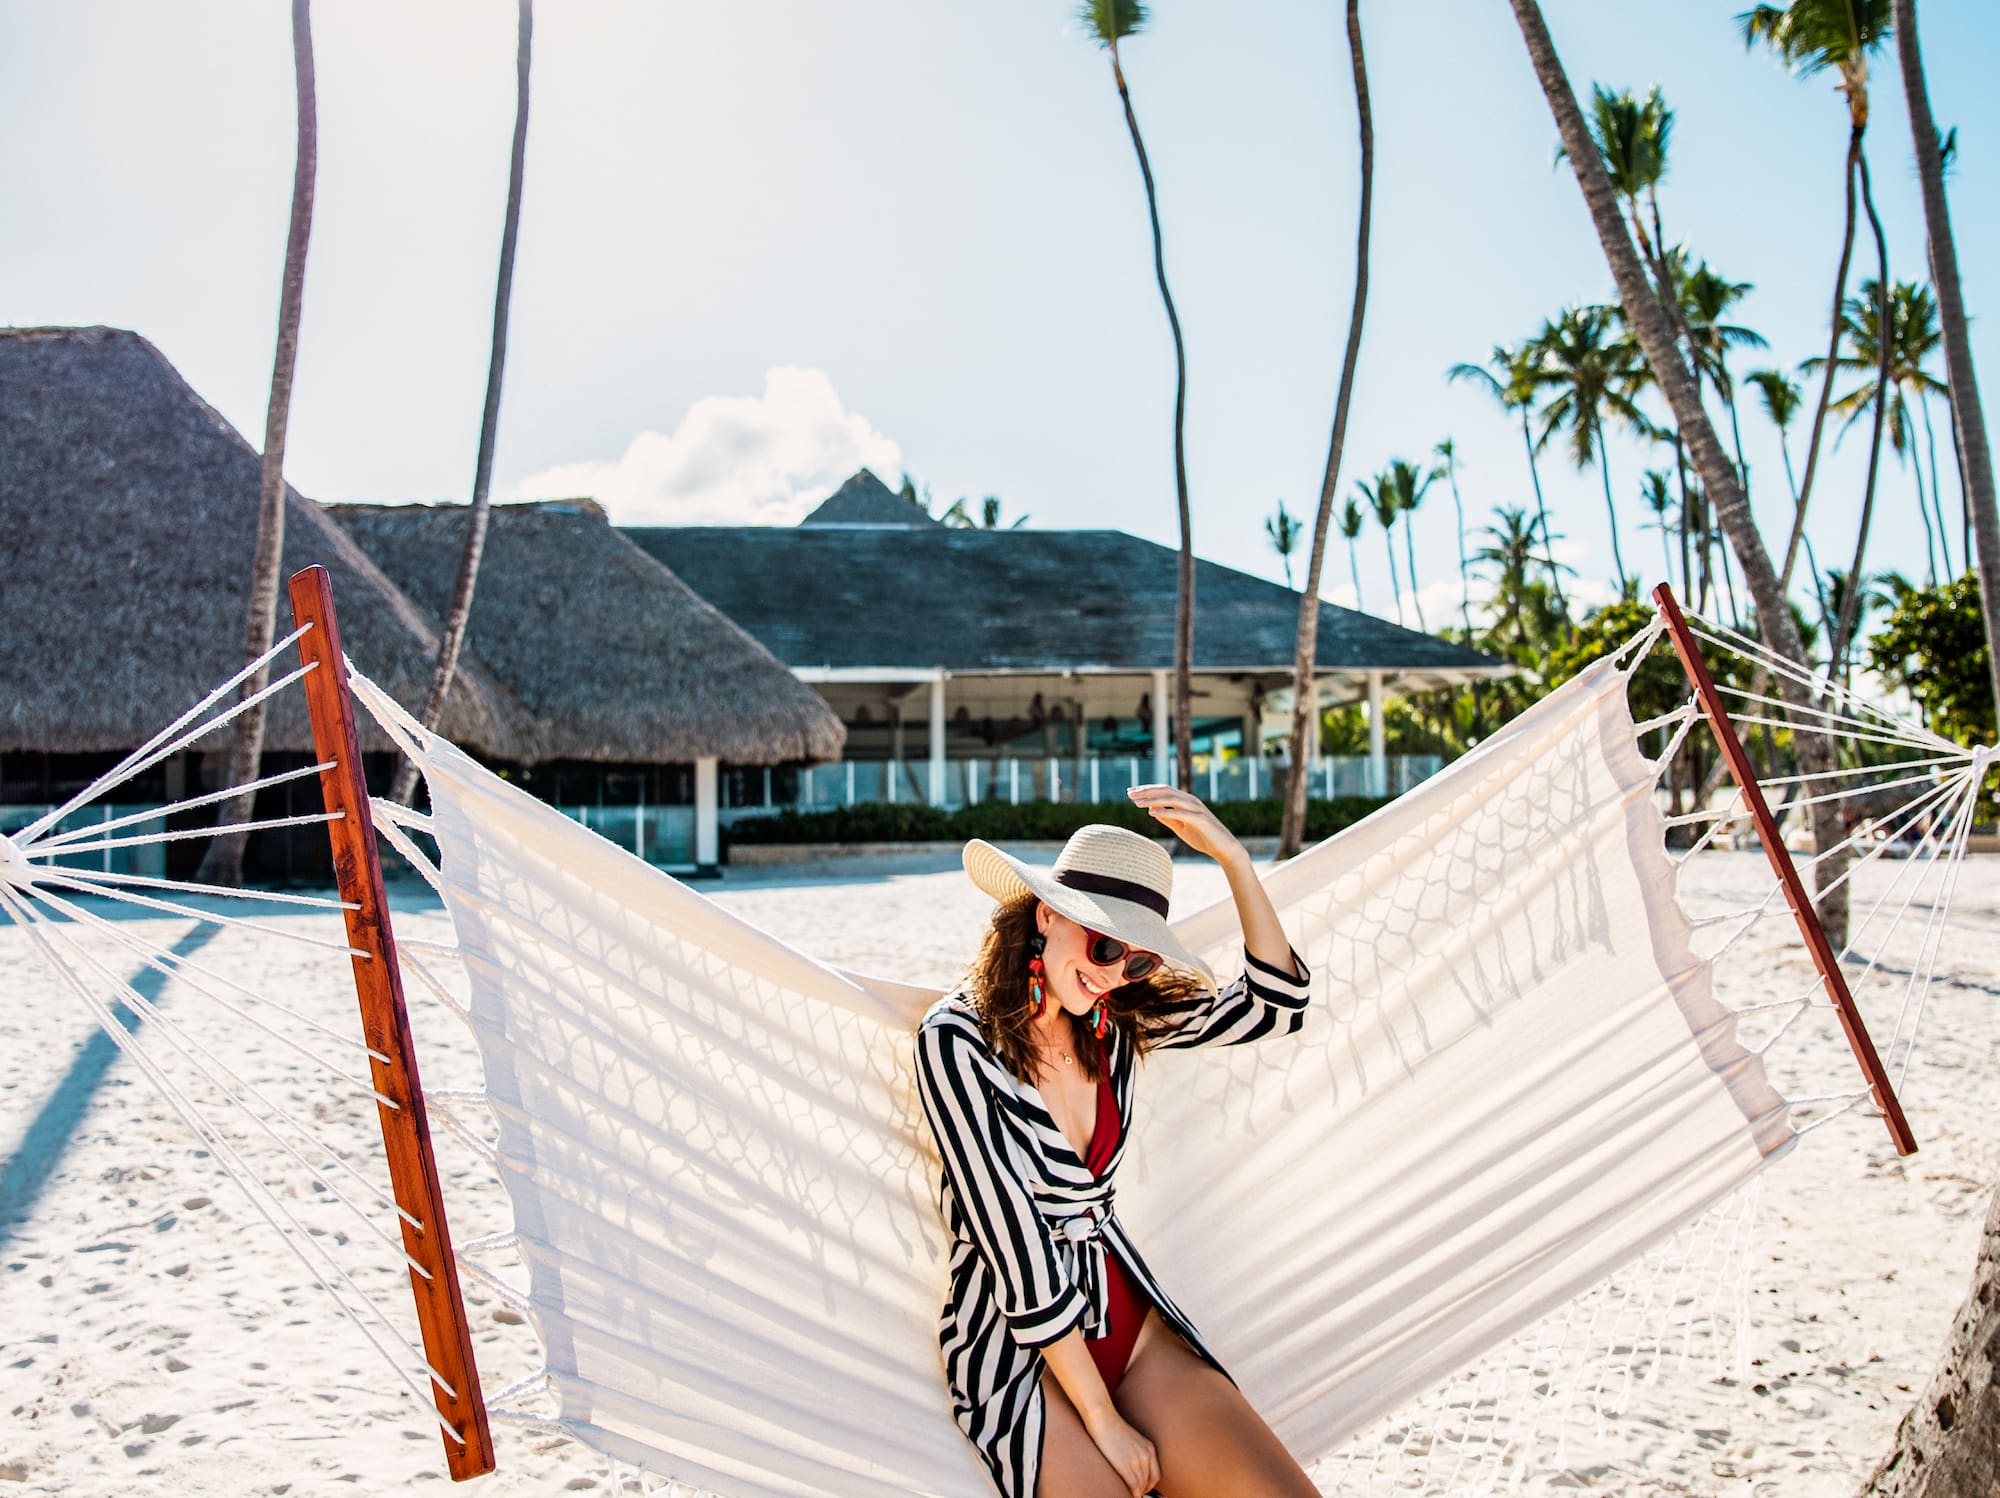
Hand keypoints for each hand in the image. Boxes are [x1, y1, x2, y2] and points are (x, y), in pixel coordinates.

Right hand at [1081, 1404, 1160, 1495]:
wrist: (1103, 1418)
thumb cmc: (1112, 1426)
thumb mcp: (1131, 1439)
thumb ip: (1136, 1451)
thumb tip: (1131, 1464)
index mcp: (1149, 1448)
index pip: (1156, 1475)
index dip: (1149, 1485)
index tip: (1141, 1489)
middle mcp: (1146, 1455)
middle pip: (1148, 1482)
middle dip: (1142, 1490)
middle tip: (1134, 1494)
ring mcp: (1136, 1460)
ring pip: (1140, 1486)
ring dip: (1135, 1492)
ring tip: (1128, 1493)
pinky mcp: (1125, 1465)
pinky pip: (1133, 1486)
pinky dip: (1131, 1493)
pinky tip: (1125, 1493)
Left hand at [1128, 785, 1245, 867]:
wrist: (1224, 848)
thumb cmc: (1203, 837)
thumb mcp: (1181, 827)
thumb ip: (1168, 818)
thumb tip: (1152, 810)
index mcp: (1186, 801)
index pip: (1164, 790)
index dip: (1147, 789)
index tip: (1131, 791)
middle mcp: (1191, 801)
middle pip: (1165, 791)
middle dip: (1146, 791)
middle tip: (1129, 793)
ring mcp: (1196, 809)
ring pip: (1171, 798)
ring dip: (1152, 799)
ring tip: (1136, 802)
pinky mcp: (1200, 819)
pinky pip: (1180, 813)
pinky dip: (1165, 811)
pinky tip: (1152, 813)